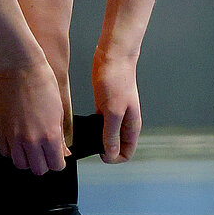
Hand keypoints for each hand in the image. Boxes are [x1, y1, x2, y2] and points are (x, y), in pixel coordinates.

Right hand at [0, 60, 67, 174]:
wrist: (21, 68)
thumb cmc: (43, 85)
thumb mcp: (58, 112)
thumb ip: (60, 137)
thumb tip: (63, 154)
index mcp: (50, 136)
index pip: (56, 166)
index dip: (58, 162)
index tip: (57, 156)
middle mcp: (31, 140)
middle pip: (38, 169)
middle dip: (43, 163)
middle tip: (44, 154)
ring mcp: (13, 136)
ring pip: (20, 164)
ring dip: (26, 159)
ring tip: (30, 148)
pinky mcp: (0, 130)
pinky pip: (5, 152)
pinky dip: (11, 151)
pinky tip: (17, 141)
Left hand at [91, 46, 141, 163]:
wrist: (113, 56)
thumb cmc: (117, 79)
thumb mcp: (113, 111)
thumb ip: (111, 135)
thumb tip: (110, 155)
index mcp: (132, 126)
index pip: (126, 153)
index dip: (113, 158)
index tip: (98, 153)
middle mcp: (125, 122)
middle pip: (116, 147)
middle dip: (103, 150)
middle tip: (88, 145)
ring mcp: (115, 114)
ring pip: (106, 135)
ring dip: (96, 138)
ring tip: (83, 136)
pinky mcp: (105, 106)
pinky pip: (98, 124)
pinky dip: (91, 127)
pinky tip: (82, 124)